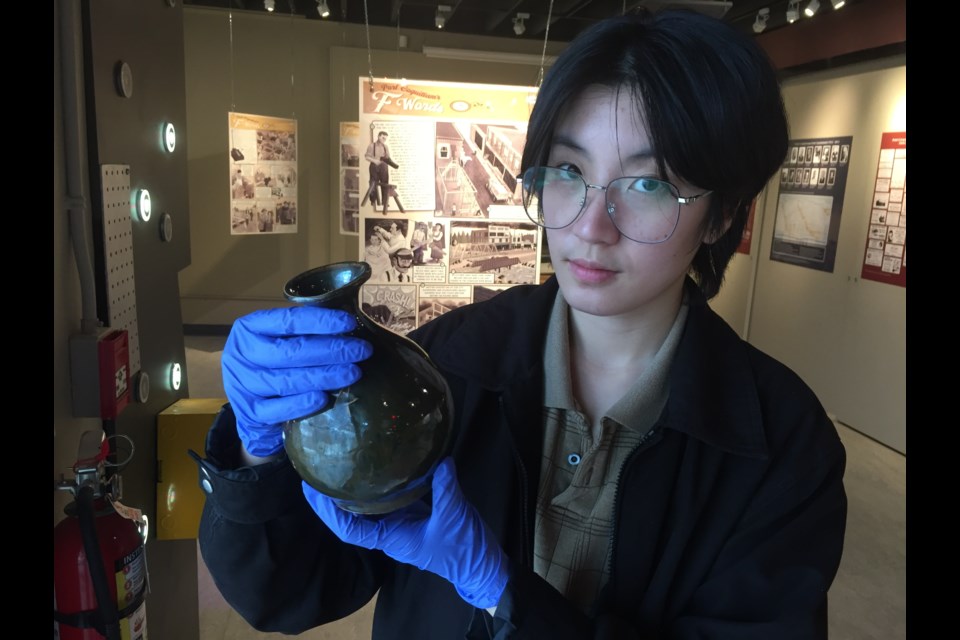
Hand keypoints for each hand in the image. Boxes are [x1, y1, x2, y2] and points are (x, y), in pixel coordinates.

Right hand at [221, 307, 371, 456]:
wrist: (245, 403)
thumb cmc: (270, 363)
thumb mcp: (277, 341)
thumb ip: (303, 333)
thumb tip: (349, 328)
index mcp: (250, 328)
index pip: (288, 321)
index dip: (321, 321)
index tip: (350, 323)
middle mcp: (242, 354)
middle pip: (291, 352)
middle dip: (331, 351)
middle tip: (362, 351)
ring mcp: (243, 384)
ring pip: (287, 380)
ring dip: (324, 376)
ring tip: (353, 373)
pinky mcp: (249, 412)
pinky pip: (277, 409)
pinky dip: (301, 404)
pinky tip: (324, 398)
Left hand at [303, 458, 508, 608]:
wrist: (482, 566)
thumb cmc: (463, 550)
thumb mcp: (454, 516)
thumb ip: (445, 487)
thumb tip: (440, 459)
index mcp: (391, 538)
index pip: (349, 529)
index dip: (328, 513)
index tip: (313, 492)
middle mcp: (390, 531)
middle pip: (352, 517)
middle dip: (331, 499)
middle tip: (314, 473)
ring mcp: (401, 523)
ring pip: (368, 507)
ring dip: (350, 491)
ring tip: (336, 465)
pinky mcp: (414, 514)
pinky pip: (389, 499)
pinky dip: (377, 485)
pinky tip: (373, 466)